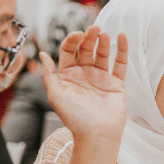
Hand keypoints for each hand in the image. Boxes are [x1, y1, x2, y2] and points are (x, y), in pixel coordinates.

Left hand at [40, 26, 127, 143]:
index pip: (68, 51)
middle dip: (89, 37)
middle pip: (86, 49)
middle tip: (94, 28)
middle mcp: (84, 75)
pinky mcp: (116, 83)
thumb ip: (49, 74)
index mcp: (68, 76)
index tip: (78, 35)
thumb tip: (42, 53)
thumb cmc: (74, 119)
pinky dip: (122, 50)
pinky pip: (120, 63)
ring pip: (102, 54)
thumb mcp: (55, 95)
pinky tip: (121, 36)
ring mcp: (101, 78)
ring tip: (104, 33)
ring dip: (103, 41)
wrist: (97, 135)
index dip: (72, 40)